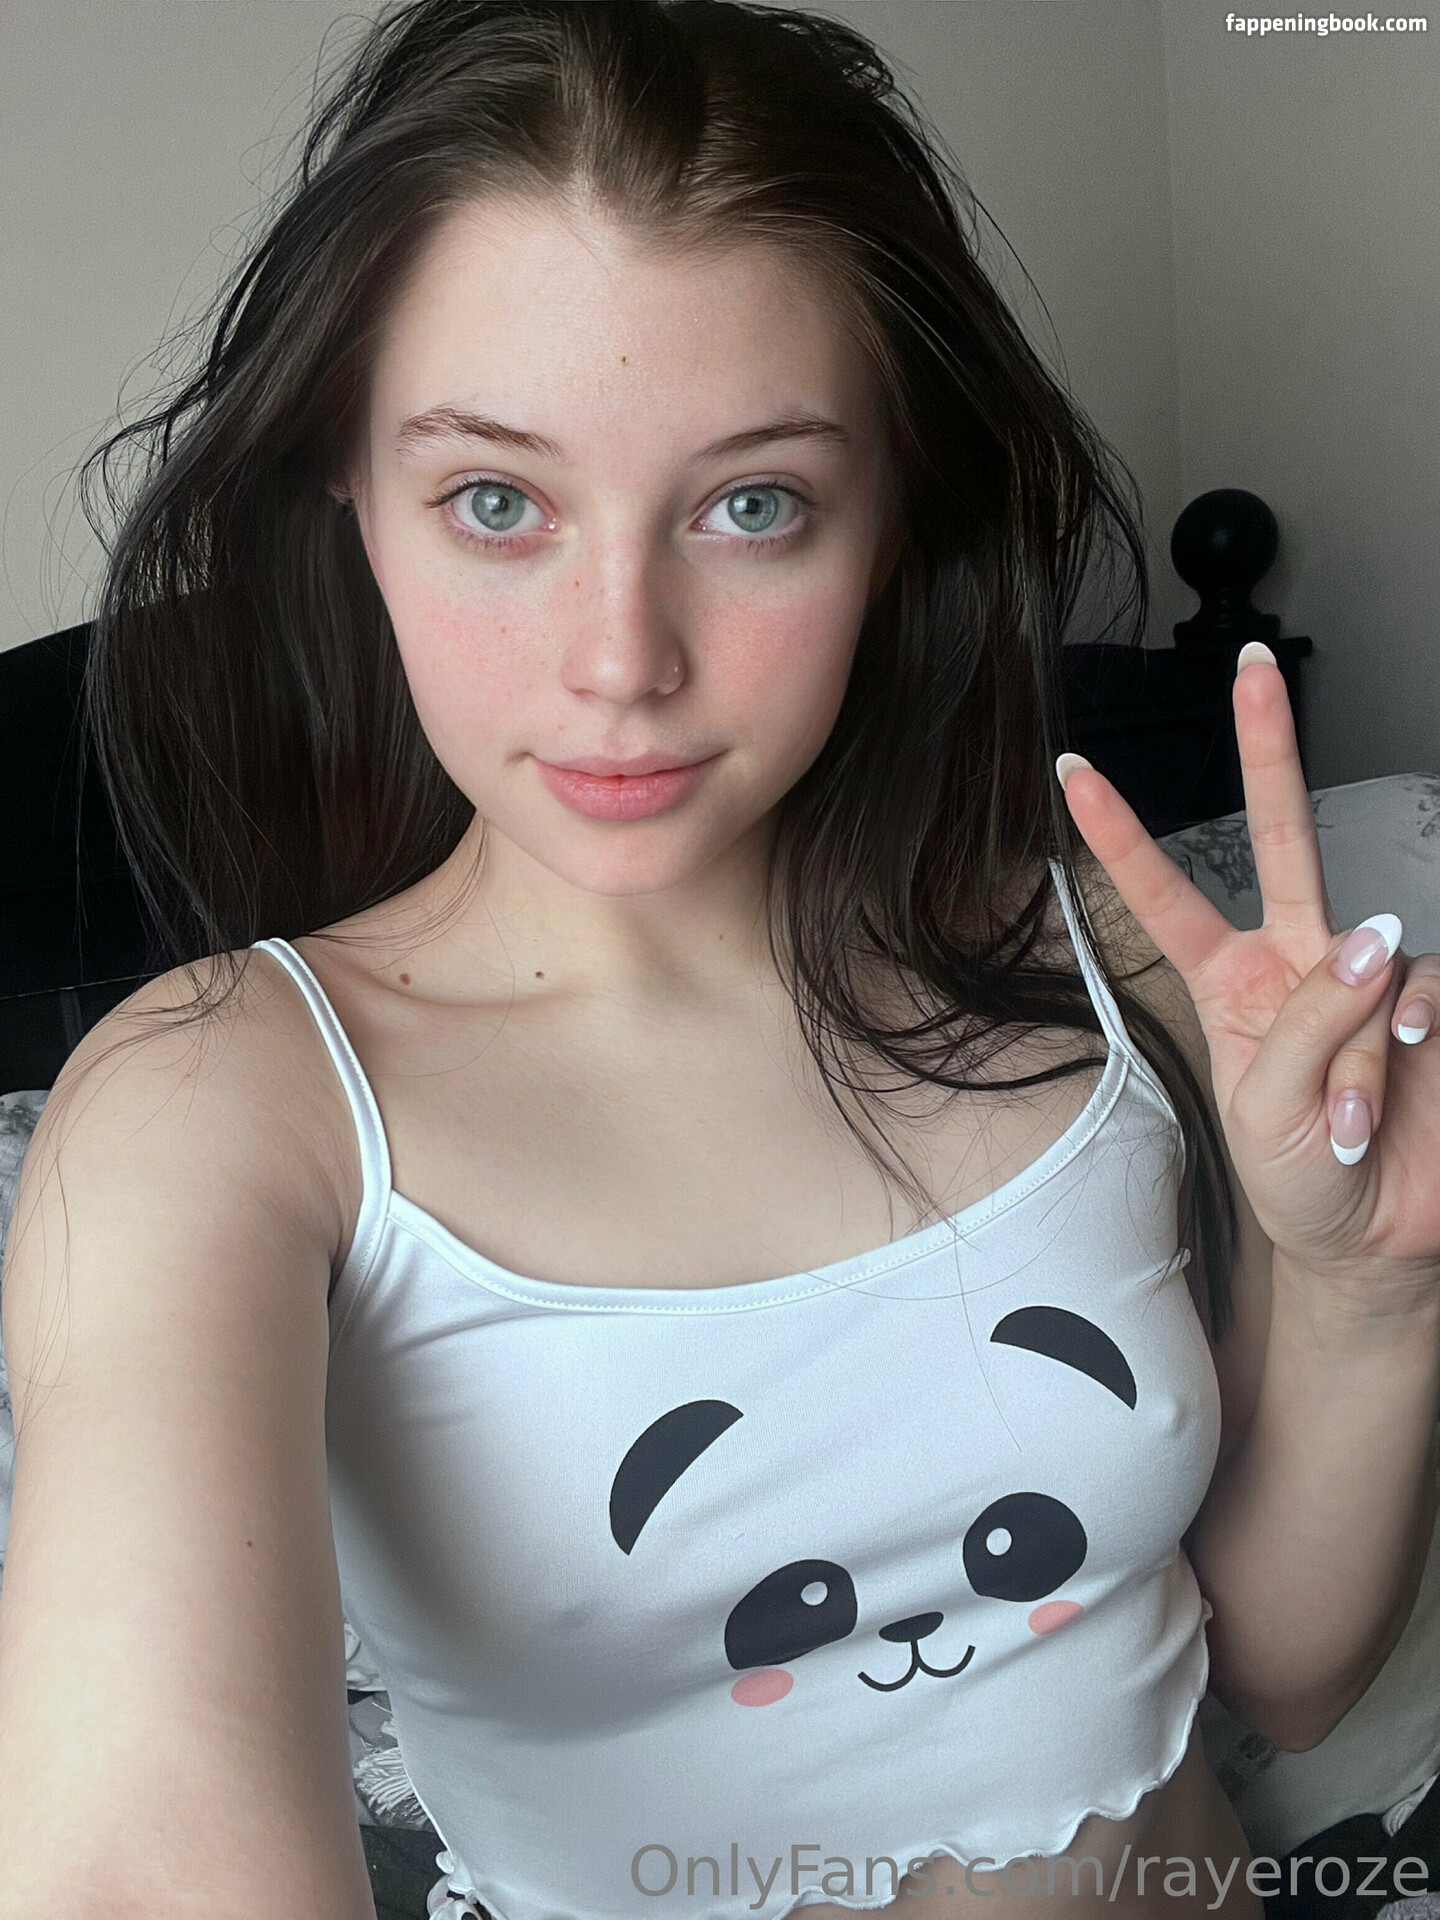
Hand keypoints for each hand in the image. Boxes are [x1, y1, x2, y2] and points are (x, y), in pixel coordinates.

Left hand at [1056, 642, 1439, 1298]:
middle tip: (1252, 665)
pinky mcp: (1434, 1004)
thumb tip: (1376, 937)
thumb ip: (1310, 1020)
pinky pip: (1427, 996)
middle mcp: (1303, 961)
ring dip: (1357, 1056)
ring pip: (1372, 961)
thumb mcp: (1263, 1111)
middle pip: (1285, 837)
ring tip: (1347, 1123)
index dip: (1122, 838)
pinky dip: (1409, 1051)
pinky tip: (1399, 1096)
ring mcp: (1373, 976)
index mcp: (1232, 984)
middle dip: (1270, 748)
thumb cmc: (1296, 1179)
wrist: (1373, 1239)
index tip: (1071, 774)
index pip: (1167, 896)